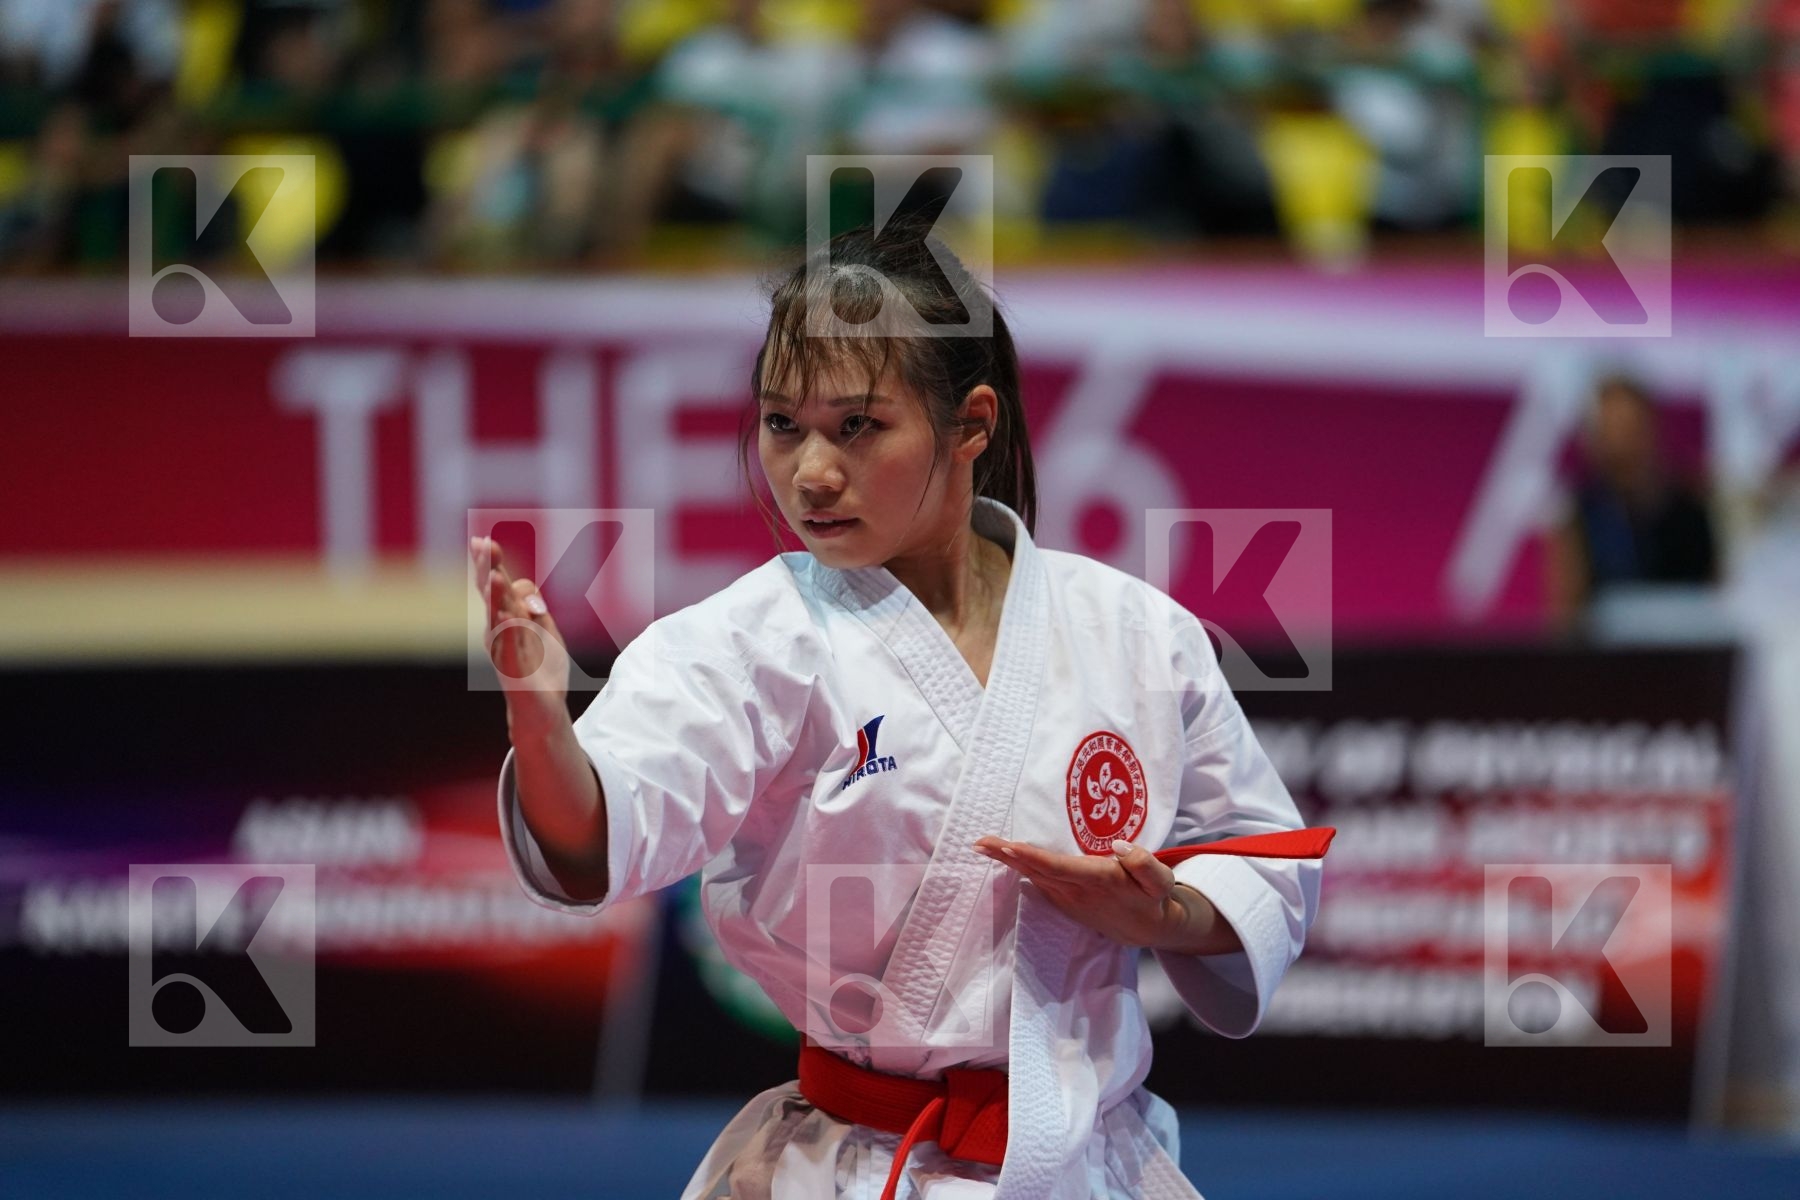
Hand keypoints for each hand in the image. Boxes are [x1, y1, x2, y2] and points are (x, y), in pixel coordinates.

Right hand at [469, 534, 569, 738]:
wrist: (543, 710)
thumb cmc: (540, 669)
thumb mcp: (543, 629)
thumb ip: (533, 605)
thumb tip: (522, 584)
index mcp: (506, 619)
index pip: (497, 585)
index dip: (491, 563)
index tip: (482, 540)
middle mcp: (499, 631)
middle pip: (493, 596)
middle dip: (489, 570)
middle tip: (482, 545)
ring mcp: (505, 650)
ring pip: (498, 619)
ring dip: (497, 597)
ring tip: (495, 576)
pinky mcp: (514, 671)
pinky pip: (511, 647)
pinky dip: (510, 631)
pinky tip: (507, 615)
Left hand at [972, 836, 1241, 953]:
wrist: (1151, 928)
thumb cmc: (1154, 897)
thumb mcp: (1160, 879)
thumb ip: (1143, 862)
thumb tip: (1119, 846)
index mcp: (1095, 881)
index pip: (1056, 866)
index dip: (1030, 857)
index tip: (1006, 846)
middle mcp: (1075, 891)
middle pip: (1035, 871)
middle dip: (1006, 857)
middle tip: (979, 842)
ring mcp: (1067, 899)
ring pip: (1033, 877)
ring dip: (1008, 862)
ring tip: (984, 846)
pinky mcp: (1065, 901)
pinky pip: (1038, 882)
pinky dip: (1020, 870)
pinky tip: (1005, 859)